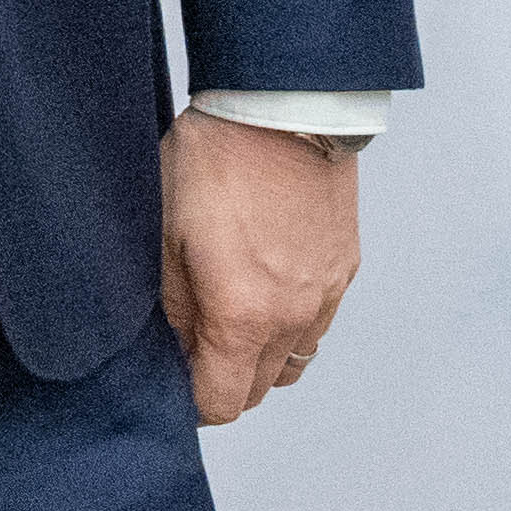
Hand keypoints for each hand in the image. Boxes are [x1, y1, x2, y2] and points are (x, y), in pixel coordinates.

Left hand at [158, 108, 360, 424]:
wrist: (282, 107)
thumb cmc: (215, 162)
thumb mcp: (166, 233)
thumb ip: (173, 304)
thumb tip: (175, 346)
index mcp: (243, 316)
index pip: (223, 403)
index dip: (192, 401)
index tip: (173, 379)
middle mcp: (292, 317)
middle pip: (260, 389)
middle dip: (224, 381)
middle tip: (193, 346)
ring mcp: (325, 295)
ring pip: (293, 361)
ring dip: (261, 357)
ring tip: (230, 319)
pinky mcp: (344, 268)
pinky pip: (317, 322)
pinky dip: (290, 324)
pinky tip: (265, 287)